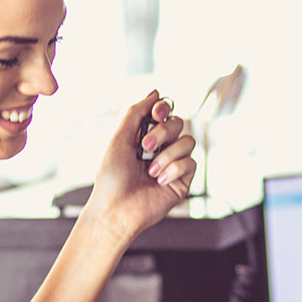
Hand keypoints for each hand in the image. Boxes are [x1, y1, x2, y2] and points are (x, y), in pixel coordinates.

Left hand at [83, 91, 196, 245]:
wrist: (115, 209)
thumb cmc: (111, 178)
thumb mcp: (118, 138)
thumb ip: (136, 112)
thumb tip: (155, 92)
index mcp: (144, 136)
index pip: (164, 112)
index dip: (164, 107)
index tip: (156, 113)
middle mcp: (161, 148)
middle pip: (178, 123)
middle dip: (162, 132)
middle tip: (145, 147)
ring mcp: (173, 164)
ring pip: (187, 142)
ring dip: (167, 155)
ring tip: (150, 170)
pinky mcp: (182, 181)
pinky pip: (190, 162)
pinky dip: (174, 169)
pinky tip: (160, 181)